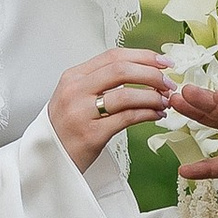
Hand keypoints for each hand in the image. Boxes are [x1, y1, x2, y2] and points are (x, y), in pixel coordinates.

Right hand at [48, 48, 174, 175]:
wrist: (48, 161)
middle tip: (169, 83)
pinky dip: (148, 114)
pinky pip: (127, 118)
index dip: (143, 56)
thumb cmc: (65, 129)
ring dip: (153, 96)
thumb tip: (141, 71)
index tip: (163, 61)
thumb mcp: (75, 97)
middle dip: (152, 74)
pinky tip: (156, 115)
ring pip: (126, 94)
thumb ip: (100, 82)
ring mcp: (82, 113)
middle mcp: (75, 91)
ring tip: (165, 101)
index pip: (113, 56)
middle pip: (121, 70)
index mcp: (73, 77)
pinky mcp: (91, 135)